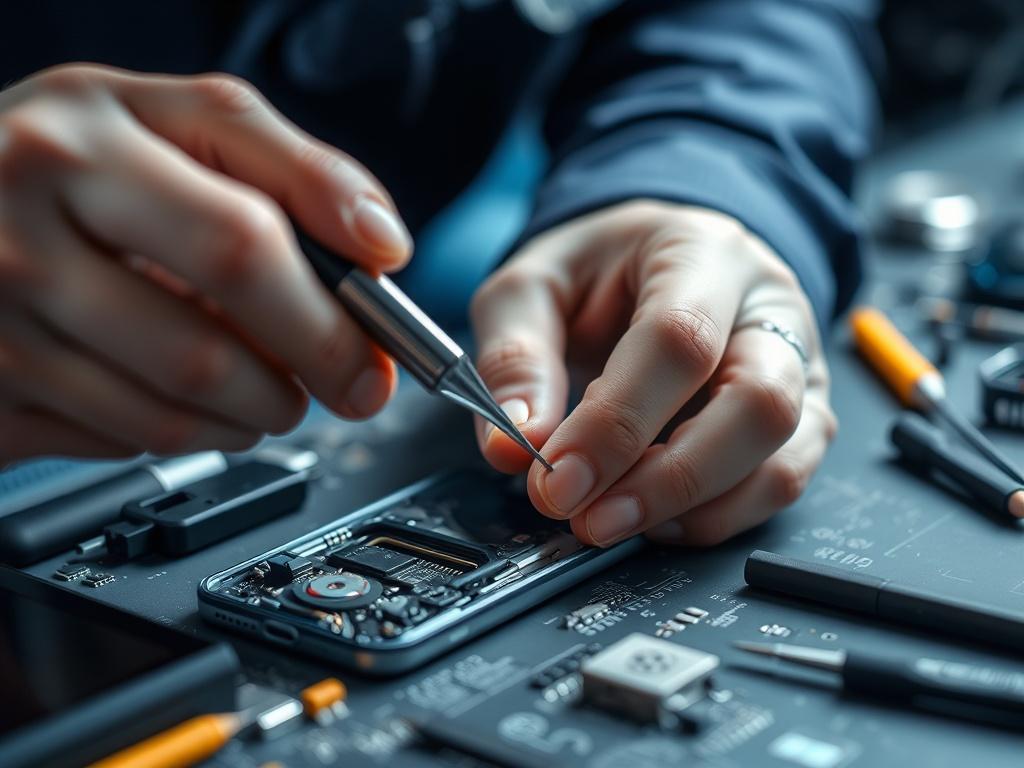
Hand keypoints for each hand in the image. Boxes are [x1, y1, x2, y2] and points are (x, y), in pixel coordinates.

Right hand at [0, 64, 410, 463]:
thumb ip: (292, 168)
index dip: (327, 319)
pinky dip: (178, 429)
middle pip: (204, 357)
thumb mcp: (173, 120)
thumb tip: (382, 245)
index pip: (238, 250)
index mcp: (80, 154)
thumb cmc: (67, 156)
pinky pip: (118, 445)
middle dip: (299, 386)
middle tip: (339, 385)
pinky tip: (176, 385)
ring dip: (247, 417)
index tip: (377, 354)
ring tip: (260, 381)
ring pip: (166, 421)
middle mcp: (21, 246)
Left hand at [471, 201, 835, 546]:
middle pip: (757, 406)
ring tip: (611, 519)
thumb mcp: (532, 285)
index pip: (679, 342)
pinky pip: (781, 484)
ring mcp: (798, 367)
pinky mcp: (803, 418)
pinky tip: (654, 519)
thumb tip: (514, 446)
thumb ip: (516, 357)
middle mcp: (771, 308)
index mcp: (702, 253)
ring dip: (691, 509)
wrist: (654, 262)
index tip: (559, 480)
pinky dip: (714, 518)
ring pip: (781, 457)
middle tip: (588, 519)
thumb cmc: (599, 273)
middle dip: (666, 481)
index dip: (616, 424)